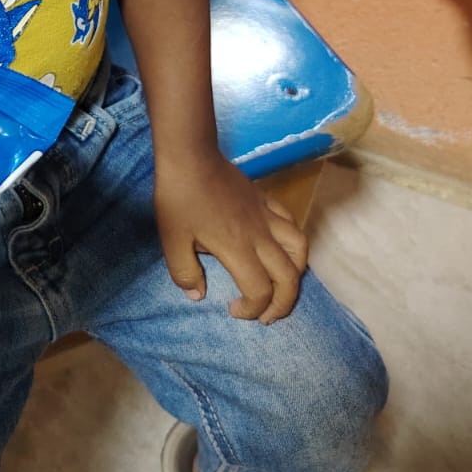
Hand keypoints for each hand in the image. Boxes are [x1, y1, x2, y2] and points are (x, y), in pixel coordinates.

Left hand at [155, 152, 308, 323]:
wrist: (190, 156)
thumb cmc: (179, 198)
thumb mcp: (171, 240)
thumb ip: (185, 273)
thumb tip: (198, 295)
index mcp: (238, 249)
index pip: (260, 290)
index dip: (253, 309)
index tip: (234, 310)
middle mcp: (260, 236)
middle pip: (289, 277)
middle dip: (283, 303)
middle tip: (268, 315)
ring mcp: (267, 216)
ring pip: (300, 249)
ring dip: (296, 273)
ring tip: (282, 284)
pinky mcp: (266, 200)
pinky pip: (291, 224)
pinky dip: (294, 242)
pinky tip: (281, 247)